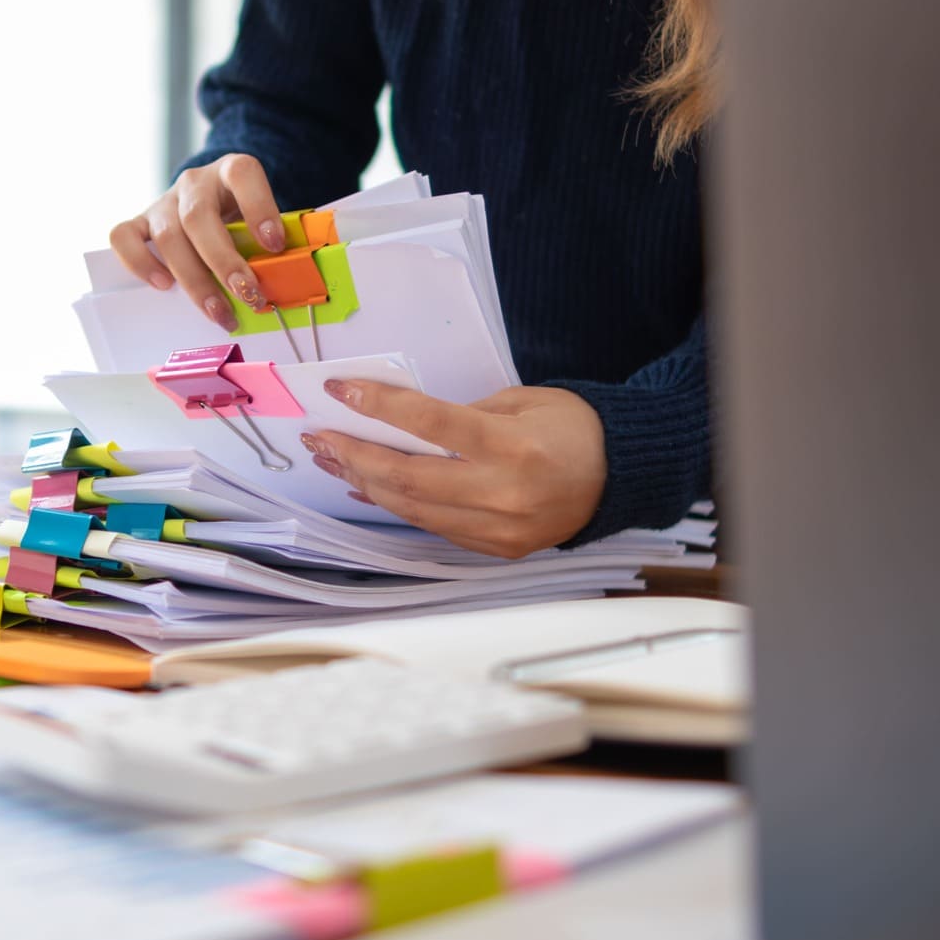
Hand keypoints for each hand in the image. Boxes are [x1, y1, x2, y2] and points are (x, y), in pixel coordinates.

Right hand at [108, 153, 286, 331]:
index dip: (259, 207)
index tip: (275, 245)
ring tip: (218, 312)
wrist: (210, 203)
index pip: (242, 174)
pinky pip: (123, 236)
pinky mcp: (139, 221)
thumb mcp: (261, 219)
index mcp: (231, 170)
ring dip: (194, 280)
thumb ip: (267, 241)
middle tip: (248, 295)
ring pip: (168, 235)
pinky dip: (140, 263)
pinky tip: (164, 286)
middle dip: (224, 262)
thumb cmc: (241, 218)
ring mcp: (163, 200)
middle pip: (199, 217)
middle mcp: (194, 182)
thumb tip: (284, 279)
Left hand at [303, 380, 607, 558]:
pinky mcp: (496, 549)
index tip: (341, 390)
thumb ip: (461, 413)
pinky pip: (432, 527)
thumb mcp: (521, 401)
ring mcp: (499, 528)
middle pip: (407, 477)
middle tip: (321, 437)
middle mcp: (503, 493)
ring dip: (365, 483)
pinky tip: (368, 488)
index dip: (379, 405)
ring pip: (411, 509)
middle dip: (354, 455)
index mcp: (513, 446)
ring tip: (333, 461)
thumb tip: (396, 420)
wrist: (619, 477)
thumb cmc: (571, 427)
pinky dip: (395, 506)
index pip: (430, 424)